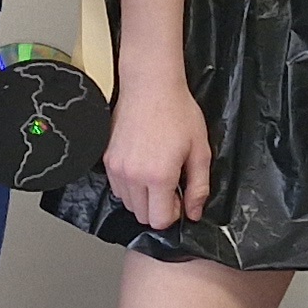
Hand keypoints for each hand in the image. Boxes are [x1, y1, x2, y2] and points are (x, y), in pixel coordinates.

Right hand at [100, 78, 211, 230]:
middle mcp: (133, 176)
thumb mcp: (200, 151)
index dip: (173, 214)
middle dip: (158, 208)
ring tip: (155, 174)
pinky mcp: (107, 159)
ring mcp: (117, 168)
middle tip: (170, 185)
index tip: (180, 198)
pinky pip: (117, 188)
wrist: (150, 87)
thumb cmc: (178, 113)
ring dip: (143, 198)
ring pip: (128, 203)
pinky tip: (142, 166)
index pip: (158, 220)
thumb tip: (194, 213)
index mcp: (158, 176)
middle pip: (142, 216)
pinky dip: (130, 186)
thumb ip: (198, 187)